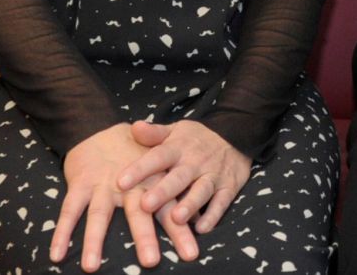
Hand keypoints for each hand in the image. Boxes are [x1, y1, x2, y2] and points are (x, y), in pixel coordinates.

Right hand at [49, 123, 200, 271]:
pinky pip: (69, 210)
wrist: (98, 128)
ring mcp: (102, 185)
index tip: (191, 254)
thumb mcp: (157, 168)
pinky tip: (56, 255)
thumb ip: (173, 193)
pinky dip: (61, 232)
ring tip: (91, 268)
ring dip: (94, 241)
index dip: (180, 231)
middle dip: (145, 237)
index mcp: (151, 183)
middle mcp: (128, 186)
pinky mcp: (80, 184)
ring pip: (98, 215)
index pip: (169, 209)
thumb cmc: (133, 157)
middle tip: (152, 262)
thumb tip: (198, 217)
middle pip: (138, 213)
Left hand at [118, 119, 252, 234]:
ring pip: (201, 191)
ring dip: (189, 205)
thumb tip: (134, 127)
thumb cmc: (195, 139)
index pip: (157, 157)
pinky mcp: (228, 187)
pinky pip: (222, 202)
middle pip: (178, 178)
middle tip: (145, 205)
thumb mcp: (175, 130)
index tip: (120, 182)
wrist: (235, 134)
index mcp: (178, 148)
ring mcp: (213, 174)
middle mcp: (195, 162)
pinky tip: (201, 228)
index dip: (140, 169)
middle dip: (163, 192)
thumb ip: (154, 134)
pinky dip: (213, 215)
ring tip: (176, 219)